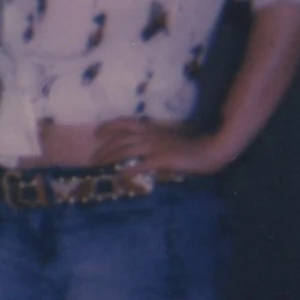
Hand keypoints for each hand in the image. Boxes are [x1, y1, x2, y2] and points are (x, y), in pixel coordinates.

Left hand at [90, 118, 226, 180]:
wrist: (206, 151)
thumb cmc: (187, 146)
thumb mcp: (165, 138)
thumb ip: (151, 140)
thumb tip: (135, 148)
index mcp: (151, 128)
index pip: (125, 122)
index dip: (109, 126)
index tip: (97, 133)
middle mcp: (149, 135)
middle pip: (120, 140)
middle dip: (104, 149)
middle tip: (93, 159)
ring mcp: (154, 147)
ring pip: (124, 151)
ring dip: (109, 159)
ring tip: (100, 167)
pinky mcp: (160, 160)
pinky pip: (139, 165)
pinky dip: (127, 171)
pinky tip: (119, 177)